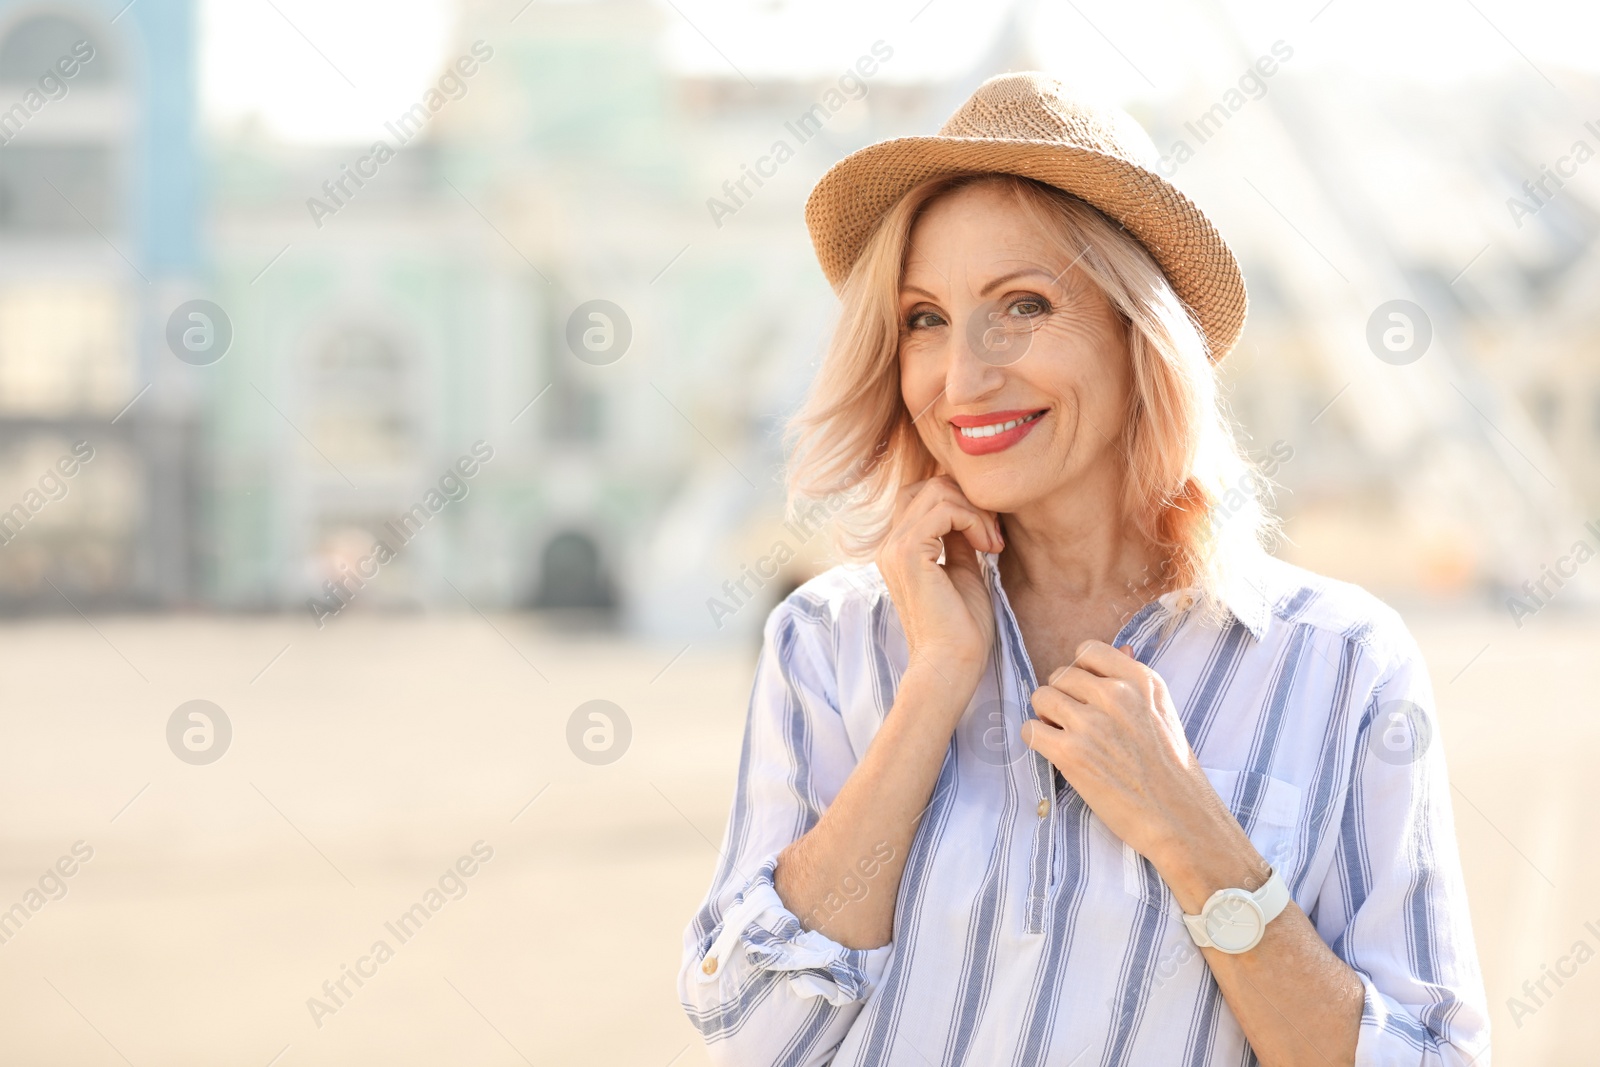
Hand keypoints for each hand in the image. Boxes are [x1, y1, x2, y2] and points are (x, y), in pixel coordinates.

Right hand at [875, 475, 1002, 700]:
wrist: (952, 663)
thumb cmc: (961, 627)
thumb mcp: (963, 569)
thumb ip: (959, 538)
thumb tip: (970, 510)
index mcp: (899, 548)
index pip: (924, 493)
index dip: (962, 502)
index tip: (990, 533)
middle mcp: (889, 543)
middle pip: (931, 485)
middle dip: (971, 501)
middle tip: (994, 535)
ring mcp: (895, 547)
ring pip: (938, 490)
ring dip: (976, 511)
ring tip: (992, 544)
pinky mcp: (908, 553)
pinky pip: (944, 509)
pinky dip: (972, 520)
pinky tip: (986, 547)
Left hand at [1021, 640, 1250, 878]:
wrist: (1179, 817)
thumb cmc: (1171, 768)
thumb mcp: (1162, 711)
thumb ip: (1134, 679)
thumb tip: (1121, 648)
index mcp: (1140, 680)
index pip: (1086, 651)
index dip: (1079, 672)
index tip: (1086, 694)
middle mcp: (1115, 695)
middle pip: (1059, 675)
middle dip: (1062, 698)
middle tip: (1077, 724)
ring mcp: (1091, 723)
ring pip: (1040, 697)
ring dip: (1047, 718)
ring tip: (1066, 737)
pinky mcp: (1071, 753)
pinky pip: (1029, 729)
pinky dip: (1036, 740)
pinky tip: (1055, 752)